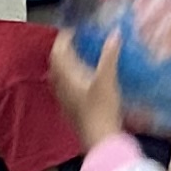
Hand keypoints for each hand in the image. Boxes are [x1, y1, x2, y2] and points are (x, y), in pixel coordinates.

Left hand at [49, 25, 127, 147]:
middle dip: (64, 49)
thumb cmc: (102, 109)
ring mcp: (63, 99)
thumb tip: (114, 34)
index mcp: (65, 75)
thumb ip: (110, 55)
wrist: (100, 140)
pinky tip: (84, 79)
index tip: (74, 30)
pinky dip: (71, 77)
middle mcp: (60, 85)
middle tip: (76, 41)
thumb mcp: (107, 78)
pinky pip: (65, 86)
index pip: (58, 51)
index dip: (63, 38)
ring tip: (80, 57)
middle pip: (56, 62)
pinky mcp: (70, 108)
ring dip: (67, 64)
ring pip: (59, 75)